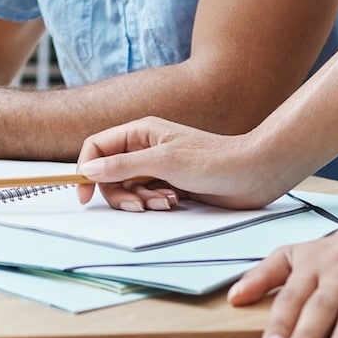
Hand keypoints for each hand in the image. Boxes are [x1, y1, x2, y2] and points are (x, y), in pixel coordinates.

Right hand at [75, 116, 298, 211]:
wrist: (252, 173)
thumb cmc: (212, 160)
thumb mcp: (163, 162)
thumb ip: (122, 165)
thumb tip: (88, 170)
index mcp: (139, 132)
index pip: (96, 147)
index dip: (86, 169)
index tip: (85, 195)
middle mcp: (145, 148)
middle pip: (110, 174)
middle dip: (120, 193)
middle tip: (138, 206)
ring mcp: (157, 167)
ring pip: (129, 188)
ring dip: (142, 200)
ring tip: (167, 202)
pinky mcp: (170, 184)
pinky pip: (147, 198)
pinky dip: (156, 204)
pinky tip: (175, 203)